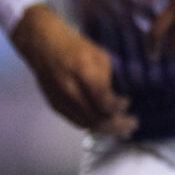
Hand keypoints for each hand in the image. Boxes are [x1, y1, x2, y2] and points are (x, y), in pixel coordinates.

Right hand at [13, 4, 133, 135]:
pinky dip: (92, 124)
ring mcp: (60, 100)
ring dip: (106, 128)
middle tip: (131, 124)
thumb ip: (107, 80)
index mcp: (83, 72)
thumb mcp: (99, 56)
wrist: (43, 47)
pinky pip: (77, 121)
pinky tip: (103, 120)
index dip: (118, 107)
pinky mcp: (55, 105)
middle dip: (117, 125)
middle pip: (96, 118)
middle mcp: (69, 90)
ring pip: (87, 124)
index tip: (126, 101)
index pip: (103, 101)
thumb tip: (116, 102)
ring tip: (121, 126)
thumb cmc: (75, 48)